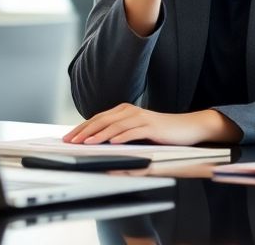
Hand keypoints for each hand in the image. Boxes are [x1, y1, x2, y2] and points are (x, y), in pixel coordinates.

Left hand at [62, 103, 241, 144]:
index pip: (97, 118)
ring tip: (86, 143)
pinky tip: (112, 143)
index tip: (68, 138)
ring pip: (115, 126)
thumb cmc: (160, 132)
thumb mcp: (135, 131)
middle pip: (102, 120)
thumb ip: (118, 132)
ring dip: (99, 135)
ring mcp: (141, 118)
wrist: (187, 127)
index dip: (81, 128)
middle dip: (84, 132)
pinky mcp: (152, 126)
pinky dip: (122, 137)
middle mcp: (130, 111)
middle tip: (70, 141)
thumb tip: (95, 142)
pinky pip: (134, 132)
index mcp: (124, 110)